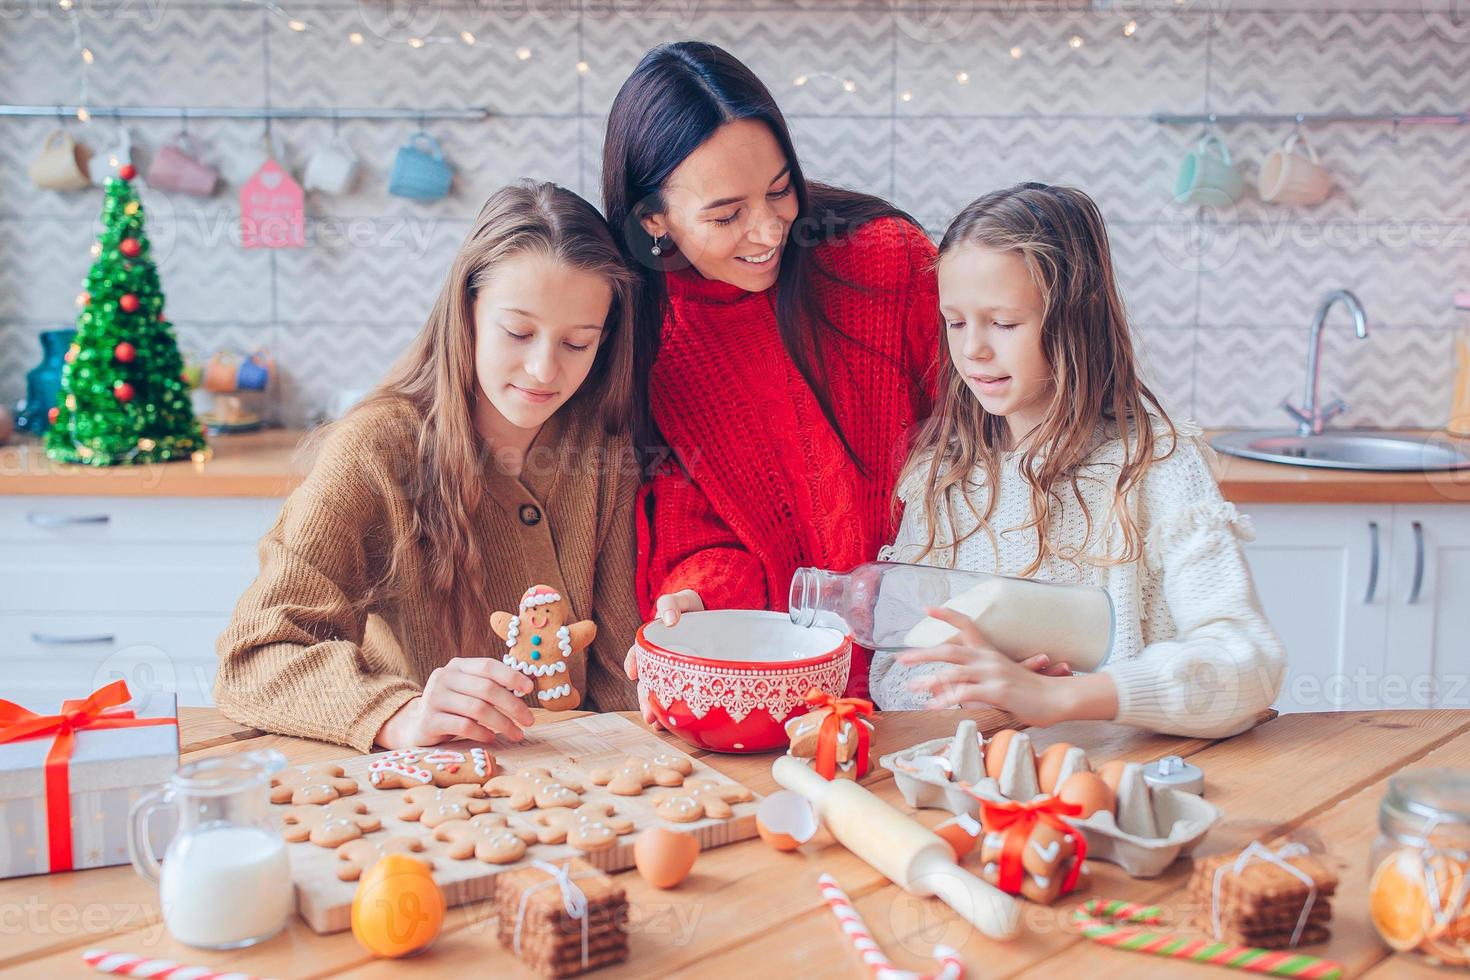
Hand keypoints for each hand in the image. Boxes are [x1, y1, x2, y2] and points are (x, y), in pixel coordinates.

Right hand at [376, 657, 535, 747]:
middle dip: (513, 705)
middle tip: (529, 720)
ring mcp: (434, 698)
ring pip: (477, 709)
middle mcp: (444, 678)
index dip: (511, 676)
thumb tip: (529, 684)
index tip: (530, 689)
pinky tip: (492, 738)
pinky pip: (463, 726)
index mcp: (457, 666)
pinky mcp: (429, 721)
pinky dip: (482, 732)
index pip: (487, 666)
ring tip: (517, 734)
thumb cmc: (453, 708)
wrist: (417, 726)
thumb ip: (492, 685)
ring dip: (502, 723)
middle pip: (486, 689)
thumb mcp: (469, 691)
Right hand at [621, 590, 702, 730]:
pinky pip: (678, 697)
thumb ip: (671, 604)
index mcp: (654, 642)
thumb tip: (668, 619)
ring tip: (658, 725)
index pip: (638, 653)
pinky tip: (674, 725)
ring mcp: (674, 672)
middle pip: (647, 681)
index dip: (633, 662)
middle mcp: (660, 660)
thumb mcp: (681, 601)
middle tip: (648, 714)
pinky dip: (674, 711)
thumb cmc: (690, 608)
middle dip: (645, 698)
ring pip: (660, 693)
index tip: (632, 673)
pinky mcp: (688, 681)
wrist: (712, 615)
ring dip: (656, 709)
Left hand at [897, 607, 1078, 726]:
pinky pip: (965, 693)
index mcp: (989, 652)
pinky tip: (933, 706)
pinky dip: (946, 699)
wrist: (1058, 697)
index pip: (967, 624)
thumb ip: (976, 683)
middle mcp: (988, 658)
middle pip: (949, 649)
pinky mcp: (997, 690)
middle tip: (901, 659)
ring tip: (911, 687)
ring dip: (929, 680)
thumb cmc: (1031, 691)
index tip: (926, 608)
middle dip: (922, 653)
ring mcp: (993, 673)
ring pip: (953, 672)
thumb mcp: (1001, 681)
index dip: (947, 614)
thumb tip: (949, 691)